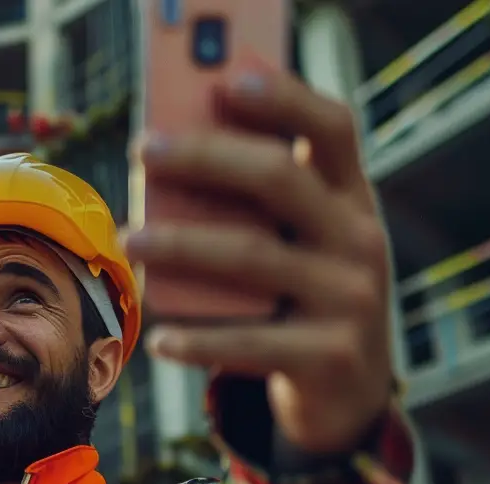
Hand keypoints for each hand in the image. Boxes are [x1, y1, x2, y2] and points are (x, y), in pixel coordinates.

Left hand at [122, 64, 394, 455]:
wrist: (349, 396)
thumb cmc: (301, 301)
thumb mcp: (298, 244)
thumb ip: (259, 203)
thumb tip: (175, 148)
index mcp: (351, 200)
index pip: (332, 128)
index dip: (285, 98)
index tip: (226, 81)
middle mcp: (360, 240)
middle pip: (281, 179)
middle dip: (208, 158)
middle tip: (145, 149)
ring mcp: (352, 299)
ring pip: (254, 258)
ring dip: (183, 246)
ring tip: (130, 240)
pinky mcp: (331, 357)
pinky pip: (252, 341)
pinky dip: (200, 340)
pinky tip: (159, 339)